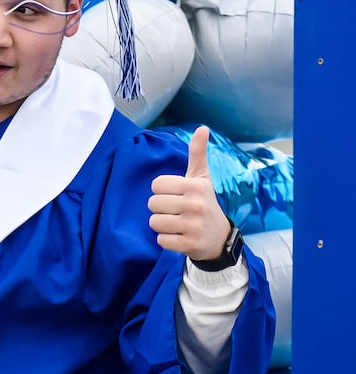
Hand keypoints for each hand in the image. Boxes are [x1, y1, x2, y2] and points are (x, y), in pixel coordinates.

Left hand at [147, 126, 229, 260]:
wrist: (220, 238)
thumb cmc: (205, 203)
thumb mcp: (202, 178)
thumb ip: (198, 154)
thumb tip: (202, 128)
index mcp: (195, 186)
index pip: (156, 185)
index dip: (162, 192)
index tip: (176, 196)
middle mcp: (196, 205)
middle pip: (152, 204)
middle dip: (160, 209)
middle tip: (177, 212)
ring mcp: (193, 226)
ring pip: (154, 222)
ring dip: (162, 225)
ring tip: (178, 224)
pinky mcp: (190, 245)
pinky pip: (160, 240)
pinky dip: (166, 240)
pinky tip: (180, 237)